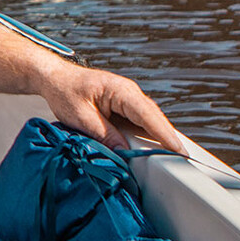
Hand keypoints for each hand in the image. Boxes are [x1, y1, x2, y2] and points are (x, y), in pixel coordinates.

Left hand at [32, 59, 190, 155]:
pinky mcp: (125, 108)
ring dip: (158, 139)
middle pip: (155, 119)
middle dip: (168, 139)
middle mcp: (130, 93)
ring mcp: (129, 100)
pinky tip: (150, 150)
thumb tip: (124, 151)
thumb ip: (104, 134)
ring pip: (150, 122)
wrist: (56, 78)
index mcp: (121, 91)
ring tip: (171, 159)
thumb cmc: (65, 92)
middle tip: (183, 162)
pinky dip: (146, 136)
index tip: (180, 151)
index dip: (165, 134)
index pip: (148, 115)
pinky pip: (140, 123)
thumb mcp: (80, 117)